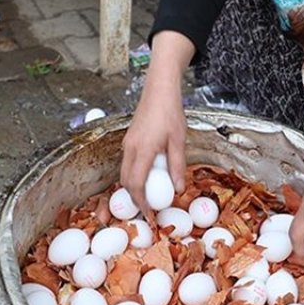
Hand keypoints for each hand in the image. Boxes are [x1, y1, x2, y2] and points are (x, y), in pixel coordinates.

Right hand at [120, 32, 195, 218]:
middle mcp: (130, 148)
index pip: (136, 184)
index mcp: (142, 150)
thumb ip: (177, 166)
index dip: (141, 202)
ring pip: (124, 172)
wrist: (159, 90)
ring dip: (133, 186)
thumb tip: (179, 189)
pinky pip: (127, 163)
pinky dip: (134, 174)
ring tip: (148, 196)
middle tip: (148, 209)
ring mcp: (127, 143)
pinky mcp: (129, 139)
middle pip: (126, 181)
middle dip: (134, 198)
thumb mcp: (179, 141)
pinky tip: (148, 176)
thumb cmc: (171, 113)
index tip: (149, 213)